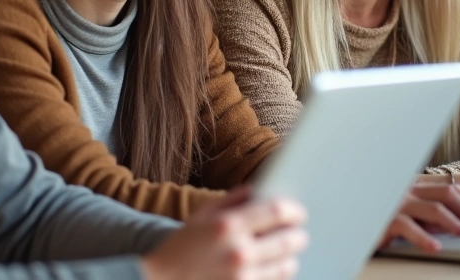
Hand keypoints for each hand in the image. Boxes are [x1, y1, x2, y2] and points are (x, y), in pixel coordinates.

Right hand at [142, 187, 307, 279]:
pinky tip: (271, 266)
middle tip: (296, 231)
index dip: (294, 209)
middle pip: (289, 240)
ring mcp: (242, 277)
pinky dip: (278, 273)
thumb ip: (235, 199)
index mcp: (229, 225)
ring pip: (287, 265)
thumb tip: (262, 188)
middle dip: (297, 234)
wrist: (161, 278)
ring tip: (283, 250)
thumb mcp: (204, 213)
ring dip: (289, 255)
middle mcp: (238, 252)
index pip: (277, 210)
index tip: (298, 212)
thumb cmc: (184, 244)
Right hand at [377, 182, 459, 250]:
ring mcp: (398, 203)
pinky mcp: (387, 220)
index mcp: (416, 188)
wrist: (356, 225)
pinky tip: (434, 247)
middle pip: (444, 194)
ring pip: (432, 208)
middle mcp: (408, 191)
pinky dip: (423, 237)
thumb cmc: (385, 220)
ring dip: (450, 220)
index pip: (447, 188)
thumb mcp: (414, 215)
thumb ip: (435, 211)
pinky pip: (409, 227)